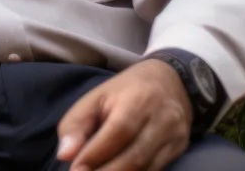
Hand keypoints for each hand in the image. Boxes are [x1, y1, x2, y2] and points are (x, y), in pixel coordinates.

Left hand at [56, 59, 192, 170]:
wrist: (171, 82)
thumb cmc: (125, 91)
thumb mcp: (96, 97)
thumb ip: (77, 124)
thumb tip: (65, 155)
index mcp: (138, 100)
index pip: (118, 132)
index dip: (95, 154)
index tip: (75, 169)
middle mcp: (162, 120)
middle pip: (134, 157)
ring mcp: (175, 137)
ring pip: (147, 168)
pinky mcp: (179, 149)